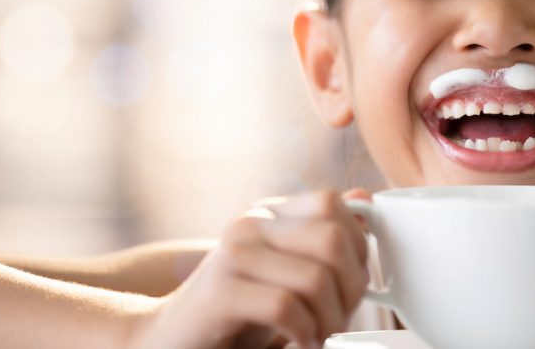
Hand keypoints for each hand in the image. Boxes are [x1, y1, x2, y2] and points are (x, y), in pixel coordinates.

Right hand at [131, 190, 370, 348]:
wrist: (170, 339)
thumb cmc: (237, 314)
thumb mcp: (286, 273)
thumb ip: (320, 240)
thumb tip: (365, 200)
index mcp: (269, 214)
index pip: (334, 205)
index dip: (357, 249)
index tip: (349, 287)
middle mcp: (250, 225)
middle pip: (332, 240)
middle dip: (350, 289)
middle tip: (338, 319)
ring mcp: (233, 254)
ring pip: (316, 278)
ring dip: (330, 321)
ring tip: (318, 336)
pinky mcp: (220, 292)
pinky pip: (286, 308)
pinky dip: (305, 334)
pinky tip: (300, 342)